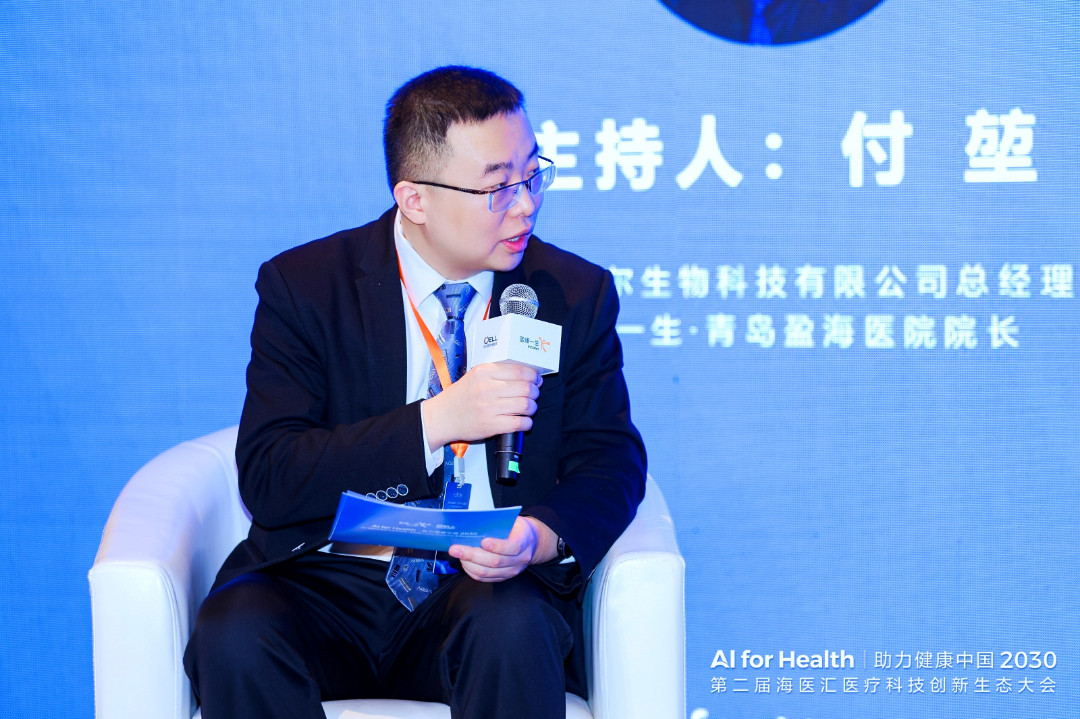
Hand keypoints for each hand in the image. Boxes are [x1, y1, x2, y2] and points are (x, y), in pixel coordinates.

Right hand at [421, 362, 541, 449]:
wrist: (442, 417)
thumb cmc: (461, 396)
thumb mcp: (476, 376)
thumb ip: (498, 372)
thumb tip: (527, 374)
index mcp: (485, 372)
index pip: (520, 371)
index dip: (534, 376)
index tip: (536, 379)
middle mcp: (487, 388)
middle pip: (526, 388)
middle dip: (535, 392)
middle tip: (533, 395)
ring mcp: (489, 408)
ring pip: (526, 406)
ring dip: (532, 408)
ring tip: (529, 408)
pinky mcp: (491, 425)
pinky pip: (519, 423)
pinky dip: (527, 423)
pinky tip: (524, 421)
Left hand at [448, 516, 558, 581]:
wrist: (531, 542)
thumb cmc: (517, 528)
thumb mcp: (513, 521)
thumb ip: (498, 523)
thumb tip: (474, 525)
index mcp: (524, 541)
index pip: (512, 547)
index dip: (497, 546)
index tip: (483, 541)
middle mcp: (520, 559)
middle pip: (495, 562)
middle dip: (472, 555)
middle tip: (455, 548)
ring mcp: (512, 571)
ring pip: (487, 572)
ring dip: (468, 564)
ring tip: (457, 555)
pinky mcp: (504, 578)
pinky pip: (485, 578)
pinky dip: (472, 571)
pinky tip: (464, 562)